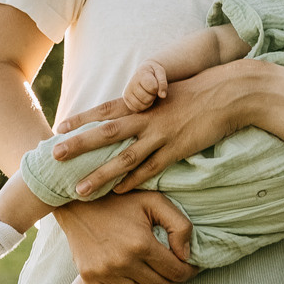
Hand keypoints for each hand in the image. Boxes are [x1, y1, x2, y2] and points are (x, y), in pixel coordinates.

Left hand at [51, 63, 245, 197]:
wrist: (229, 93)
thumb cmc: (200, 90)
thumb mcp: (167, 92)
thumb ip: (148, 103)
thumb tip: (133, 111)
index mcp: (143, 102)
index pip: (105, 110)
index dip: (81, 119)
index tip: (58, 128)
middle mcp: (147, 118)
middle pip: (106, 133)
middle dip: (79, 146)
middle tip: (54, 157)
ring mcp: (161, 135)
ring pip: (124, 158)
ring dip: (99, 175)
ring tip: (79, 190)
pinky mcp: (177, 149)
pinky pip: (150, 170)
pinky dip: (132, 182)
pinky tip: (116, 193)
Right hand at [53, 192, 196, 283]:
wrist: (76, 205)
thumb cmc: (120, 201)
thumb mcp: (154, 201)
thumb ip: (179, 225)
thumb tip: (186, 255)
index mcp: (141, 243)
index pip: (176, 272)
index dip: (189, 272)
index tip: (190, 267)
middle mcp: (122, 262)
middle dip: (175, 282)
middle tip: (175, 272)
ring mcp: (104, 273)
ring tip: (157, 278)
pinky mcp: (91, 280)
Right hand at [121, 59, 168, 111]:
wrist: (141, 72)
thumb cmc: (153, 73)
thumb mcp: (160, 72)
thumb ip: (163, 83)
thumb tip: (162, 96)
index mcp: (141, 74)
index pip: (152, 88)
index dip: (157, 89)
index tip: (156, 84)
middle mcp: (131, 83)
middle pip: (147, 98)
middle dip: (153, 96)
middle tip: (152, 91)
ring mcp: (127, 91)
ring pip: (141, 105)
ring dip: (148, 103)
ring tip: (148, 95)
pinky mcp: (125, 98)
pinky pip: (135, 109)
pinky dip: (142, 107)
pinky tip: (144, 100)